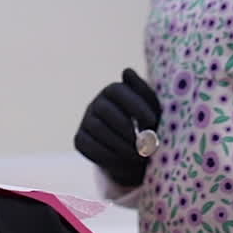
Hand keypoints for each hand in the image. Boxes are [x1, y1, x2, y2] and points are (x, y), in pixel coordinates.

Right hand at [73, 68, 161, 188]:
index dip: (134, 104)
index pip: (117, 90)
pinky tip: (123, 161)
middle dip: (126, 128)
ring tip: (138, 155)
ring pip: (97, 129)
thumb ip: (142, 90)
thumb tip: (126, 71)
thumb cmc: (148, 125)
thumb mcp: (152, 108)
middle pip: (104, 110)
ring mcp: (86, 121)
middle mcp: (97, 103)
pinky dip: (108, 155)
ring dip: (119, 144)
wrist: (138, 152)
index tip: (151, 121)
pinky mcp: (80, 139)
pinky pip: (88, 146)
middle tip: (143, 143)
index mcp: (113, 91)